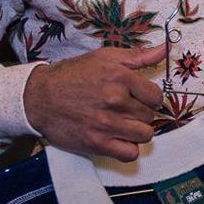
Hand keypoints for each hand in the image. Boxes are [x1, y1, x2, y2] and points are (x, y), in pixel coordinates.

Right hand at [22, 42, 168, 161]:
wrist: (39, 97)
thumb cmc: (72, 75)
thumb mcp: (104, 57)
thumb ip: (138, 56)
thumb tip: (164, 50)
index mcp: (121, 77)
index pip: (156, 96)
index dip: (149, 98)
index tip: (139, 98)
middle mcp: (116, 101)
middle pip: (150, 116)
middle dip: (140, 113)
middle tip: (124, 109)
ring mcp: (107, 124)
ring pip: (145, 135)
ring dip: (136, 131)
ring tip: (123, 124)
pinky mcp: (97, 143)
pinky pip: (130, 154)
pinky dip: (128, 149)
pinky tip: (118, 139)